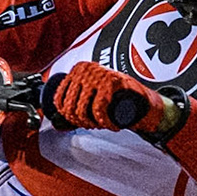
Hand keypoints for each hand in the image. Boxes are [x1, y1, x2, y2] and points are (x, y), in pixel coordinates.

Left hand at [42, 63, 184, 137]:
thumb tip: (55, 118)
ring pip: (82, 109)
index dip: (66, 117)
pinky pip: (98, 108)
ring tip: (101, 125)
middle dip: (80, 122)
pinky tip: (110, 125)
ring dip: (91, 123)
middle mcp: (84, 70)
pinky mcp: (110, 81)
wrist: (141, 96)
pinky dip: (103, 121)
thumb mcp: (92, 93)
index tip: (78, 123)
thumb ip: (76, 98)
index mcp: (77, 70)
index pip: (60, 98)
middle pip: (70, 106)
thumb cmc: (115, 96)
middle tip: (93, 125)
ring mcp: (97, 74)